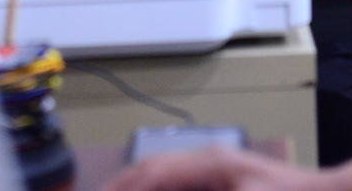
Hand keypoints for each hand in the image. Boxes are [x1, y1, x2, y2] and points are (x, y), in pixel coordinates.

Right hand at [102, 147, 347, 190]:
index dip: (120, 188)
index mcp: (210, 164)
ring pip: (167, 177)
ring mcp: (221, 172)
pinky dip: (165, 190)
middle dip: (123, 186)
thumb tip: (155, 184)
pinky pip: (185, 184)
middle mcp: (211, 163)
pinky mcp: (231, 184)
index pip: (150, 174)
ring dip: (142, 187)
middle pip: (153, 172)